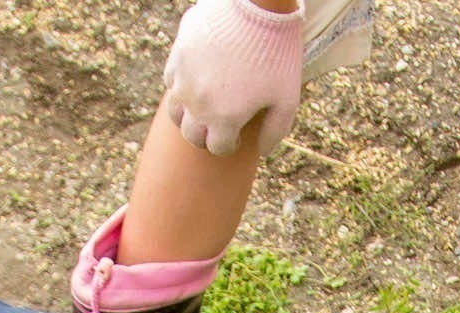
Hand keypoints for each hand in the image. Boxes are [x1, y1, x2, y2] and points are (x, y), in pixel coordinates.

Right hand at [161, 0, 308, 155]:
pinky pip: (171, 82)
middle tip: (220, 125)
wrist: (257, 7)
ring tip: (204, 106)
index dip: (229, 144)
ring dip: (189, 115)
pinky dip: (181, 87)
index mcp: (225, 119)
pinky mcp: (177, 56)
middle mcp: (197, 104)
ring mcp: (183, 80)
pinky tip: (197, 80)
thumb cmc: (276, 54)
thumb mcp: (287, 98)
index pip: (217, 148)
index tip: (236, 134)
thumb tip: (261, 151)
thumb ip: (275, 131)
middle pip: (192, 135)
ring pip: (176, 112)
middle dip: (207, 135)